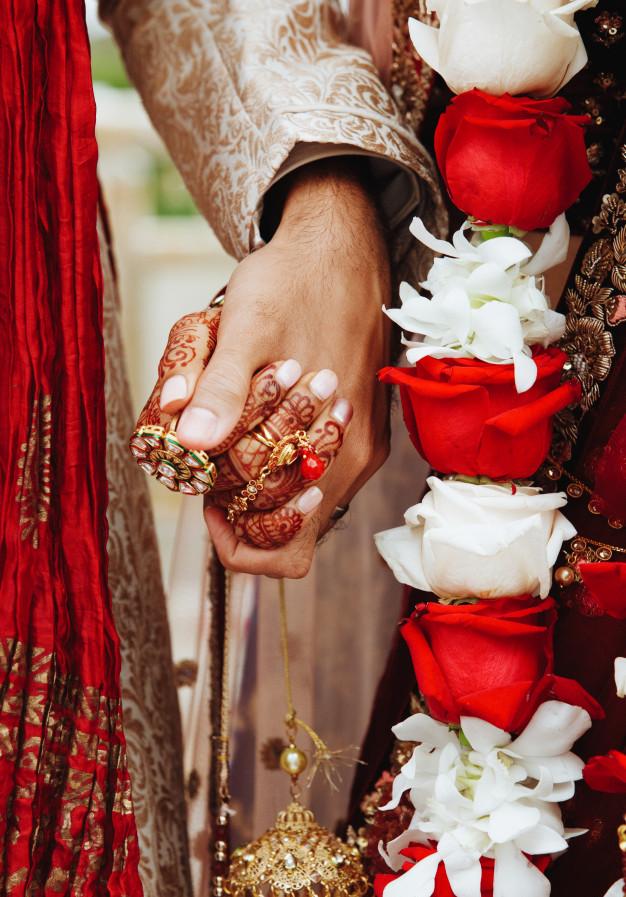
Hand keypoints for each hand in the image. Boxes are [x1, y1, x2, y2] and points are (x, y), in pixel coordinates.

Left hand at [157, 159, 391, 576]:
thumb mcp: (244, 325)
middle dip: (240, 503)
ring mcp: (362, 449)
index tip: (207, 488)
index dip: (233, 536)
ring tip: (236, 428)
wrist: (346, 247)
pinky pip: (322, 474)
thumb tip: (191, 445)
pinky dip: (286, 460)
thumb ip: (220, 388)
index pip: (281, 550)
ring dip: (261, 480)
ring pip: (304, 504)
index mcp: (327, 448)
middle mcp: (352, 462)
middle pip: (288, 530)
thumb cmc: (291, 282)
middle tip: (212, 451)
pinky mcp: (369, 433)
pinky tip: (265, 417)